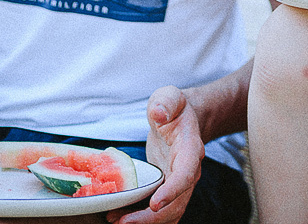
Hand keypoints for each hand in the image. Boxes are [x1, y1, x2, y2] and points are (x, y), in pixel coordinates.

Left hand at [111, 86, 203, 223]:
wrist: (182, 119)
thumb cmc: (174, 108)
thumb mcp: (169, 96)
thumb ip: (166, 102)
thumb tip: (159, 114)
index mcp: (190, 148)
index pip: (187, 173)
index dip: (173, 190)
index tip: (155, 203)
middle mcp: (189, 171)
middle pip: (178, 202)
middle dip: (151, 217)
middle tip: (121, 221)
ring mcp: (180, 183)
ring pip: (170, 212)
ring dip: (146, 222)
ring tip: (116, 221)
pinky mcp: (169, 190)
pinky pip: (162, 212)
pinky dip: (145, 220)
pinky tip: (121, 217)